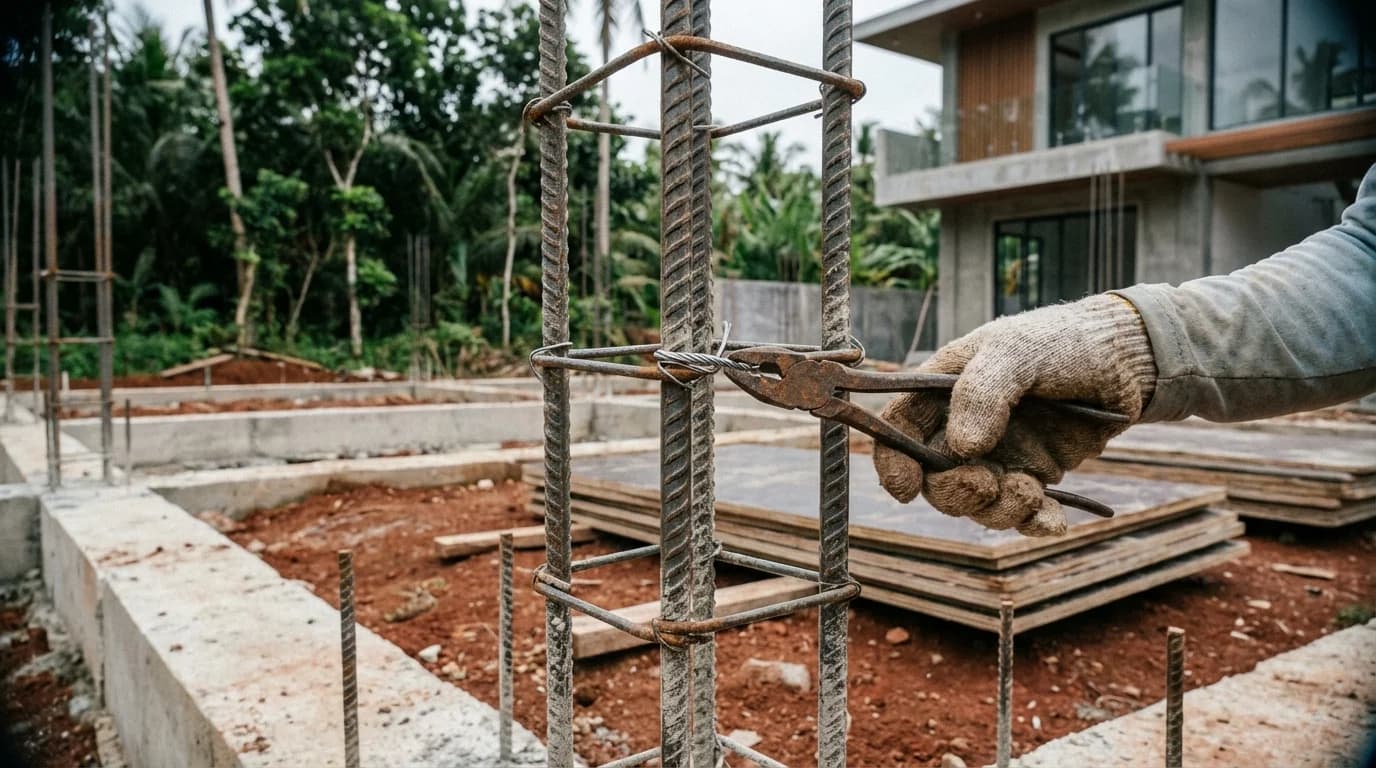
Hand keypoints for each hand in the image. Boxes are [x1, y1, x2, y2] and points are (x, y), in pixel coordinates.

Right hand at [872, 294, 1157, 535]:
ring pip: (977, 501)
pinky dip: (1034, 523)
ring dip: (997, 509)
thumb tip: (961, 448)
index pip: (899, 429)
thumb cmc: (1063, 341)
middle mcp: (965, 426)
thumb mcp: (1017, 352)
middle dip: (954, 491)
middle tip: (986, 484)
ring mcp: (1000, 453)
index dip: (893, 462)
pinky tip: (1053, 521)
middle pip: (934, 478)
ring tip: (1030, 492)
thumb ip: (982, 393)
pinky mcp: (1036, 473)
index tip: (906, 488)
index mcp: (943, 389)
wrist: (1128, 359)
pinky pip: (1023, 512)